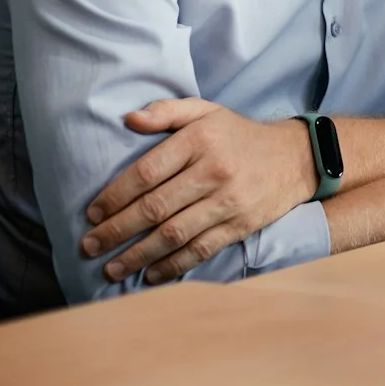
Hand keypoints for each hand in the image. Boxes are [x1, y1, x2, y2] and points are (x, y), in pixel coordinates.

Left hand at [80, 98, 315, 283]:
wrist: (295, 157)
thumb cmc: (239, 135)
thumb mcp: (206, 111)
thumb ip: (166, 111)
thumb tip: (128, 119)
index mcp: (199, 140)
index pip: (146, 172)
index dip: (114, 196)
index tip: (92, 214)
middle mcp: (213, 171)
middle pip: (155, 207)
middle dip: (116, 231)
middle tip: (89, 246)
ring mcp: (228, 201)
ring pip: (174, 234)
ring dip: (138, 255)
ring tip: (112, 268)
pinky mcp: (240, 225)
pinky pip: (200, 250)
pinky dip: (172, 266)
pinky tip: (150, 274)